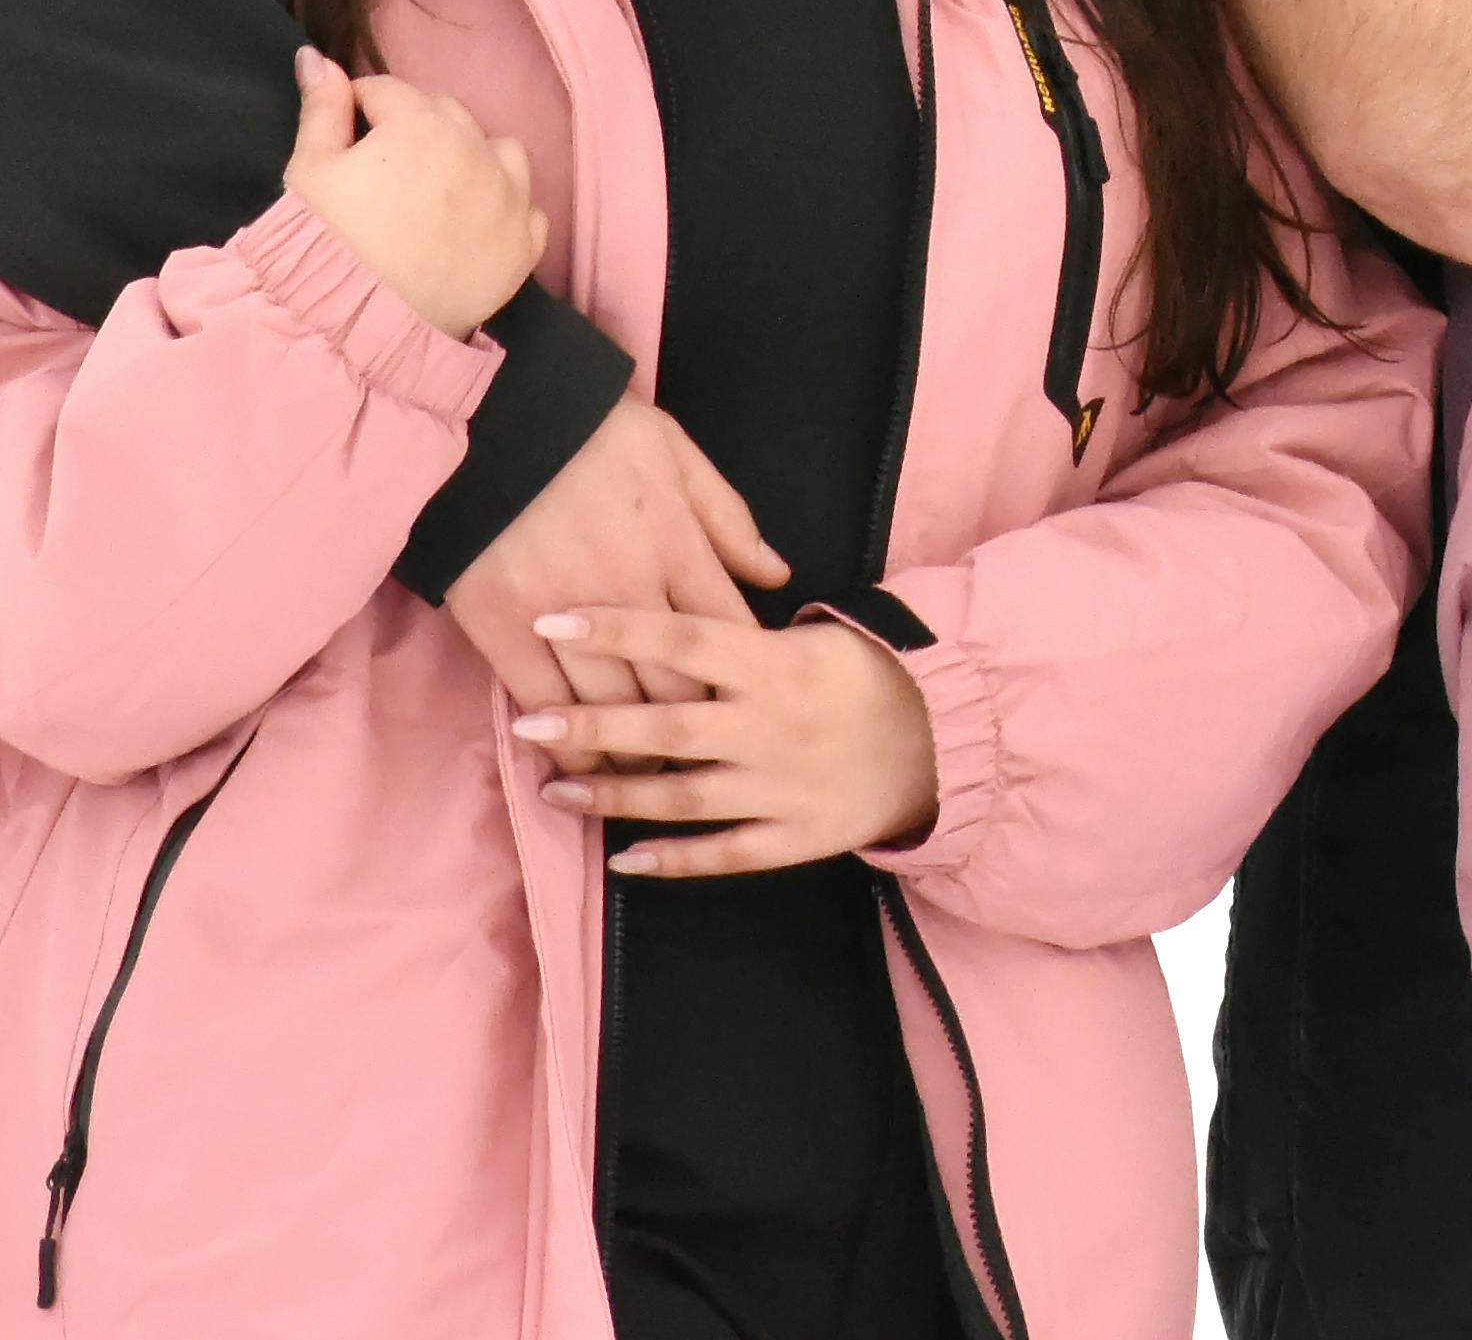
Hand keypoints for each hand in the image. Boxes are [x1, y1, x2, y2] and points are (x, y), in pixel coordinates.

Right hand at [281, 48, 543, 336]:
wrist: (364, 325)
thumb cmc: (329, 244)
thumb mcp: (309, 171)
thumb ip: (321, 107)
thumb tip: (316, 55)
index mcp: (420, 124)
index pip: (387, 91)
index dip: (362, 109)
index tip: (348, 139)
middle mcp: (475, 149)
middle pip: (445, 114)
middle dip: (414, 128)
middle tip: (383, 171)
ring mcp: (509, 196)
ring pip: (499, 151)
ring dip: (472, 157)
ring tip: (437, 190)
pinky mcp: (525, 243)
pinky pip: (527, 206)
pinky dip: (506, 207)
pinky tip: (475, 223)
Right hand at [440, 397, 788, 760]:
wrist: (492, 415)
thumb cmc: (591, 428)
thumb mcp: (676, 452)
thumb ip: (728, 518)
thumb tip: (777, 575)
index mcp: (677, 548)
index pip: (729, 634)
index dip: (743, 677)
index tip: (750, 703)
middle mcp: (630, 591)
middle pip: (679, 685)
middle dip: (699, 728)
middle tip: (706, 756)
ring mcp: (565, 615)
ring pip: (615, 706)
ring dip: (636, 750)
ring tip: (650, 777)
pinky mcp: (504, 627)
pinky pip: (543, 701)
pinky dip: (563, 740)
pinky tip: (577, 764)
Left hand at [511, 606, 939, 876]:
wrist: (945, 740)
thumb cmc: (869, 673)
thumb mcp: (817, 633)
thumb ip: (744, 631)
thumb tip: (672, 610)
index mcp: (775, 665)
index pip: (680, 637)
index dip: (614, 627)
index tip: (551, 618)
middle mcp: (768, 727)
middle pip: (665, 723)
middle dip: (591, 723)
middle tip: (527, 721)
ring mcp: (778, 789)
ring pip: (680, 796)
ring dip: (611, 795)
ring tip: (552, 788)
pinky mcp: (793, 839)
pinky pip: (722, 854)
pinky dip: (671, 860)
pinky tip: (622, 859)